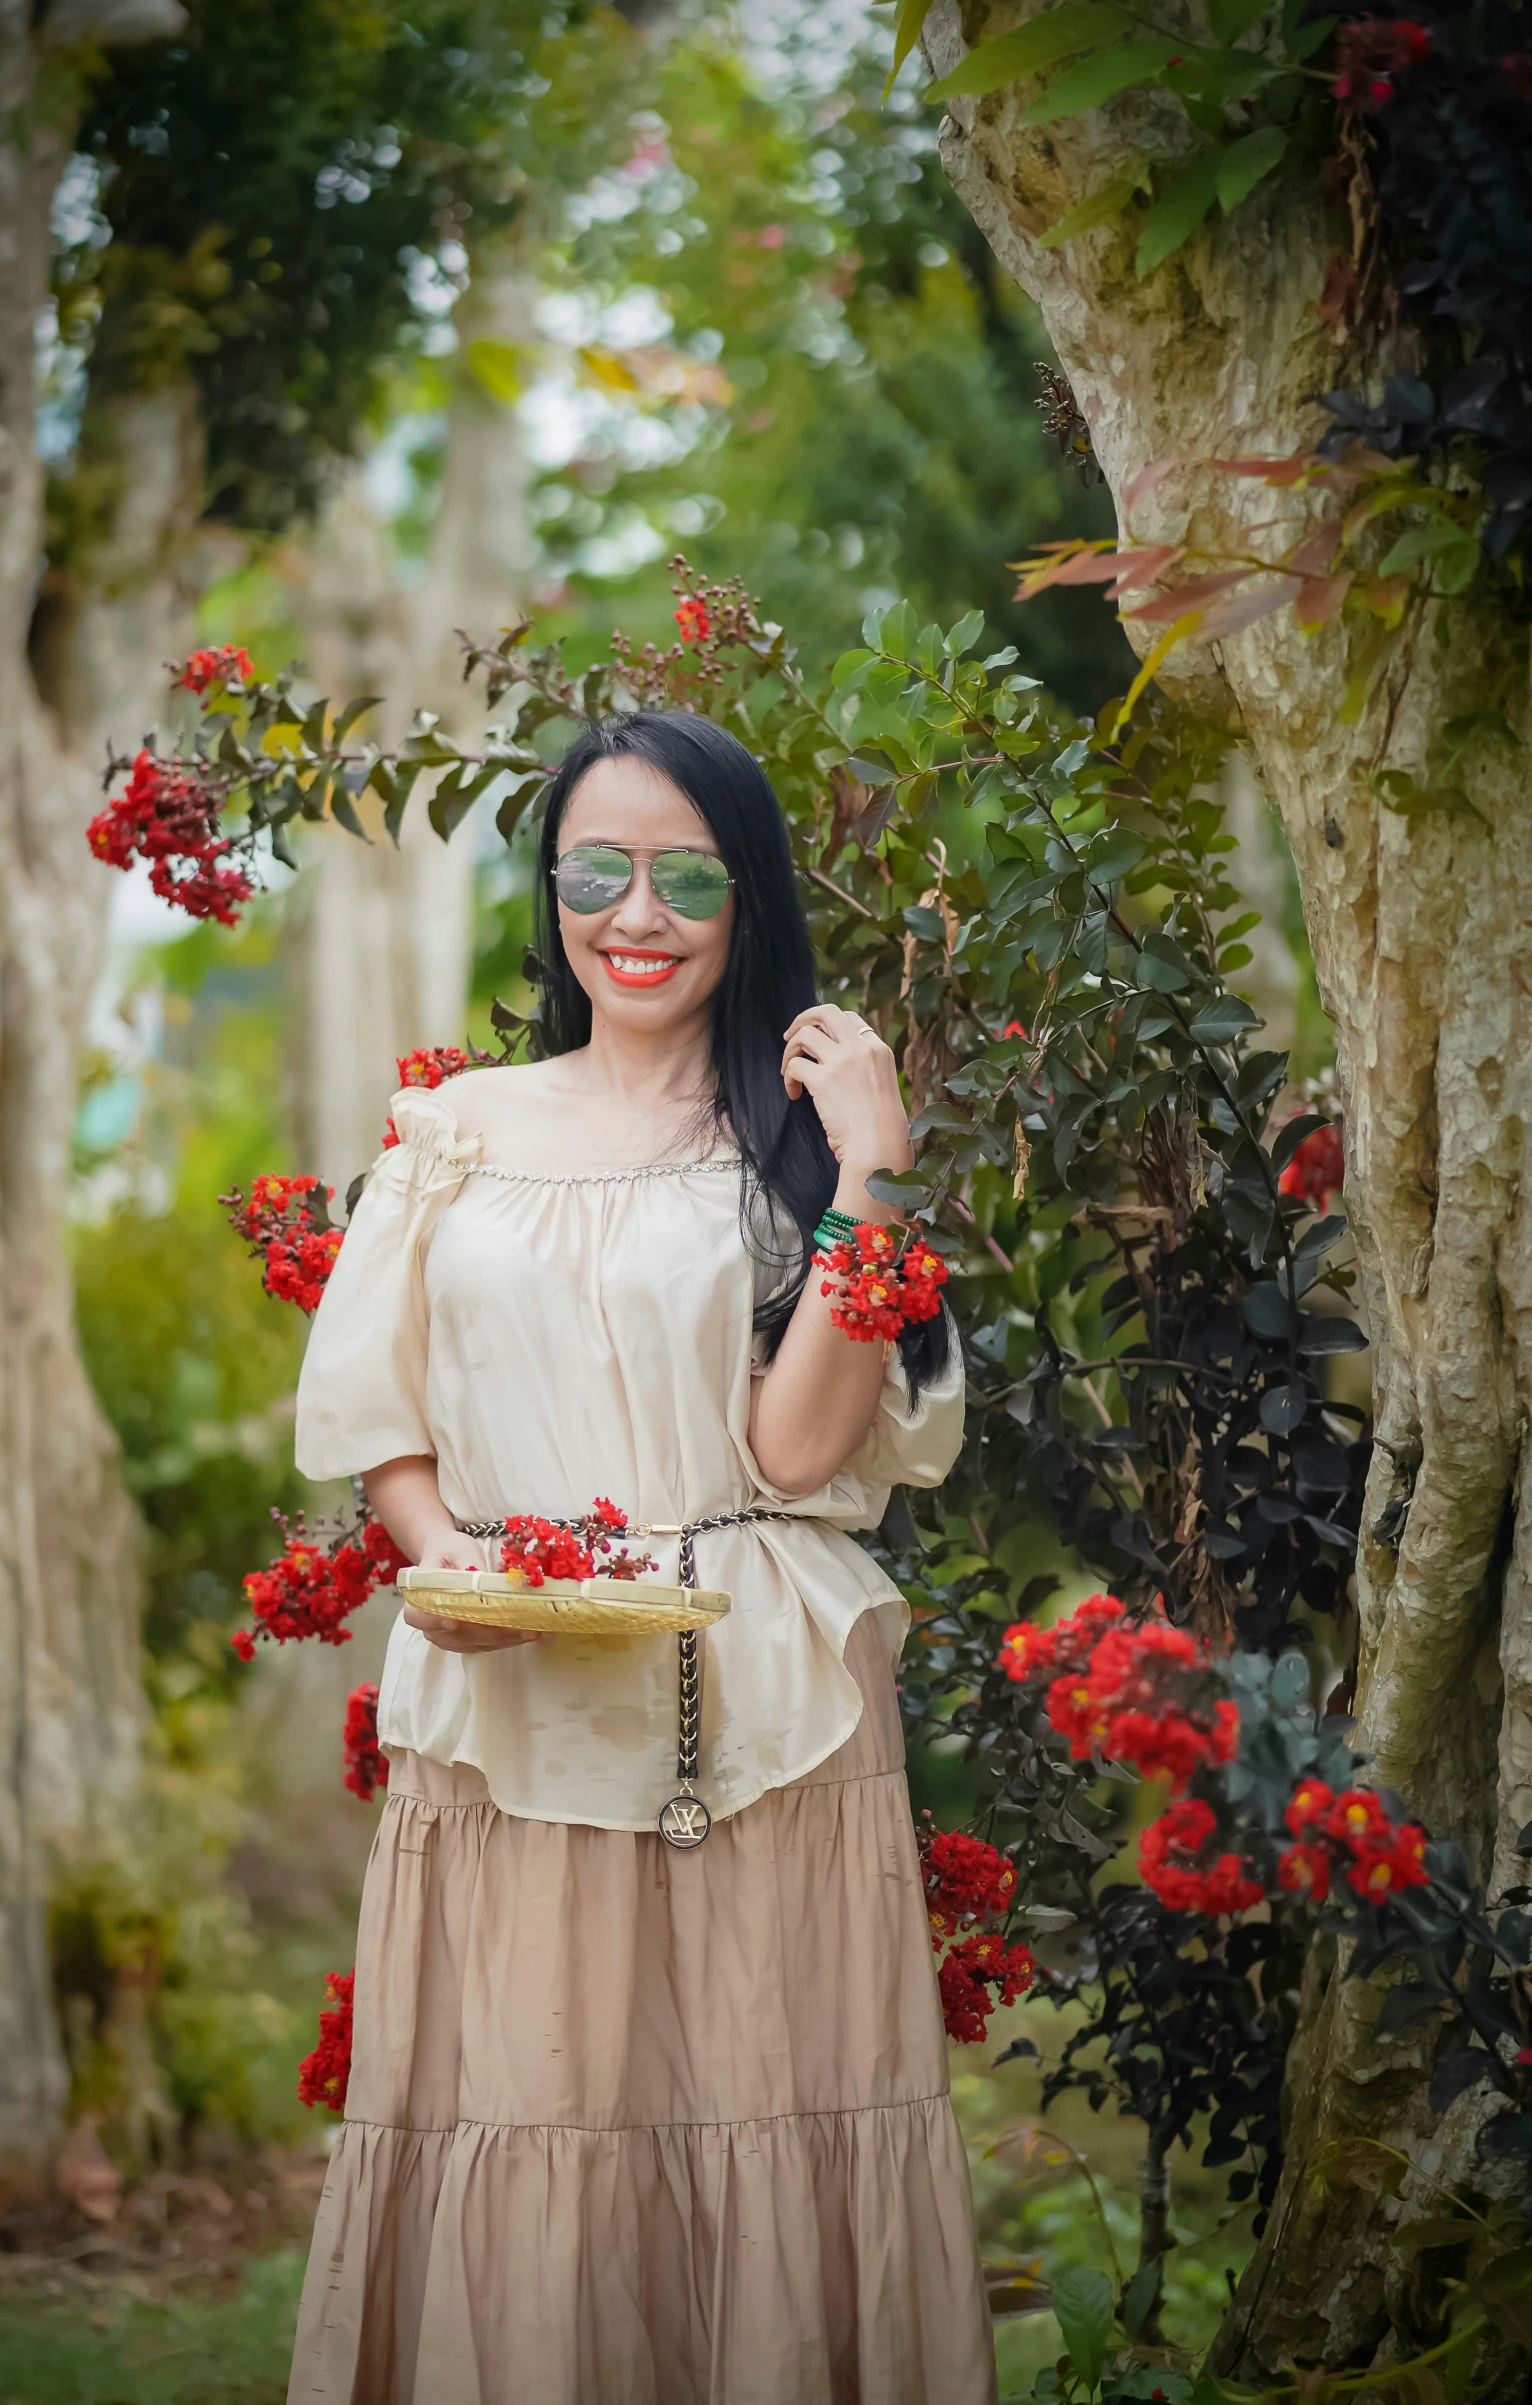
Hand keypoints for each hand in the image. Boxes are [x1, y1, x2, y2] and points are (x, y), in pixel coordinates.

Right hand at [401, 1533, 543, 1652]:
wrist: (449, 1559)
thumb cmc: (450, 1552)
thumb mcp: (457, 1549)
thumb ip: (467, 1566)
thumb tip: (485, 1580)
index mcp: (419, 1598)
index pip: (418, 1616)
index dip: (433, 1621)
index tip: (453, 1621)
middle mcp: (431, 1624)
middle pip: (457, 1635)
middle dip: (491, 1633)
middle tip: (518, 1627)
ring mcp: (449, 1637)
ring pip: (476, 1644)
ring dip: (505, 1640)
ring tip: (532, 1631)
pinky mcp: (468, 1641)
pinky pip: (487, 1644)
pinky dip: (509, 1640)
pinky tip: (531, 1633)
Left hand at [781, 1005, 911, 1178]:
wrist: (878, 1149)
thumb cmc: (880, 1129)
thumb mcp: (882, 1087)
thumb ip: (865, 1068)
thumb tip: (835, 1064)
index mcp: (879, 1049)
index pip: (850, 1019)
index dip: (829, 1026)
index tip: (818, 1040)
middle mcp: (861, 1048)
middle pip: (827, 1012)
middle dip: (803, 1018)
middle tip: (790, 1035)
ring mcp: (841, 1061)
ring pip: (805, 1034)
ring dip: (790, 1050)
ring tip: (788, 1071)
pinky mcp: (822, 1079)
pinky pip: (794, 1064)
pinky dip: (788, 1077)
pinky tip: (793, 1093)